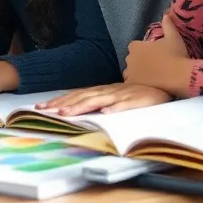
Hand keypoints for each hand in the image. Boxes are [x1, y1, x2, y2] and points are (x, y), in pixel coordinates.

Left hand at [36, 84, 171, 116]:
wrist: (161, 90)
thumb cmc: (135, 96)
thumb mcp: (113, 99)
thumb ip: (97, 103)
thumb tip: (76, 111)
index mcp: (101, 91)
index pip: (76, 95)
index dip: (59, 101)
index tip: (41, 107)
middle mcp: (108, 91)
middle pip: (82, 97)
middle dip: (62, 104)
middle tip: (45, 111)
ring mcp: (122, 95)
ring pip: (98, 100)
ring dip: (81, 106)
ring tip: (66, 113)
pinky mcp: (137, 100)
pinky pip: (125, 105)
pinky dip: (114, 108)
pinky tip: (105, 113)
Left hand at [124, 15, 194, 97]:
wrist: (179, 76)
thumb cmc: (176, 55)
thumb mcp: (173, 37)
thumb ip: (168, 25)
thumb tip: (166, 14)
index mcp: (136, 46)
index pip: (134, 46)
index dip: (142, 50)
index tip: (152, 54)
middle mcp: (129, 59)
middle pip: (131, 59)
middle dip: (138, 62)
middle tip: (153, 66)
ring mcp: (130, 73)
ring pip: (130, 72)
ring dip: (136, 73)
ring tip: (150, 77)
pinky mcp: (133, 86)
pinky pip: (131, 85)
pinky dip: (137, 85)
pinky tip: (147, 86)